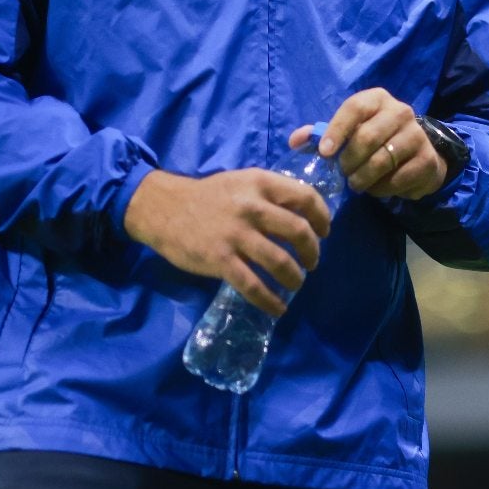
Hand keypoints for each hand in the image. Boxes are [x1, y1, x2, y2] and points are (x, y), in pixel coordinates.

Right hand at [124, 167, 330, 315]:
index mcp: (260, 183)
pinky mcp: (220, 260)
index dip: (322, 218)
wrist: (163, 208)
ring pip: (281, 262)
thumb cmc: (208, 196)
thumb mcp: (241, 181)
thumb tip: (302, 215)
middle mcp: (252, 207)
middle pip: (299, 232)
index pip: (306, 198)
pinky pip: (254, 286)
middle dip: (313, 252)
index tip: (324, 232)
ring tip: (295, 284)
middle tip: (312, 262)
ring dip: (295, 278)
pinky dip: (271, 301)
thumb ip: (269, 194)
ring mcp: (236, 234)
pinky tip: (278, 307)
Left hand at [289, 89, 446, 200]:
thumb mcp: (349, 130)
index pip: (355, 108)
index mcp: (377, 99)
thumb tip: (294, 141)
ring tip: (356, 184)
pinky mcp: (428, 159)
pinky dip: (382, 189)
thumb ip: (321, 134)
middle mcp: (400, 111)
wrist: (416, 152)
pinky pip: (399, 179)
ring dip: (363, 177)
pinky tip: (377, 188)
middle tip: (343, 173)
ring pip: (383, 160)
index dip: (337, 130)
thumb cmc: (373, 138)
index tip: (325, 152)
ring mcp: (417, 135)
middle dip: (350, 160)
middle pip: (368, 136)